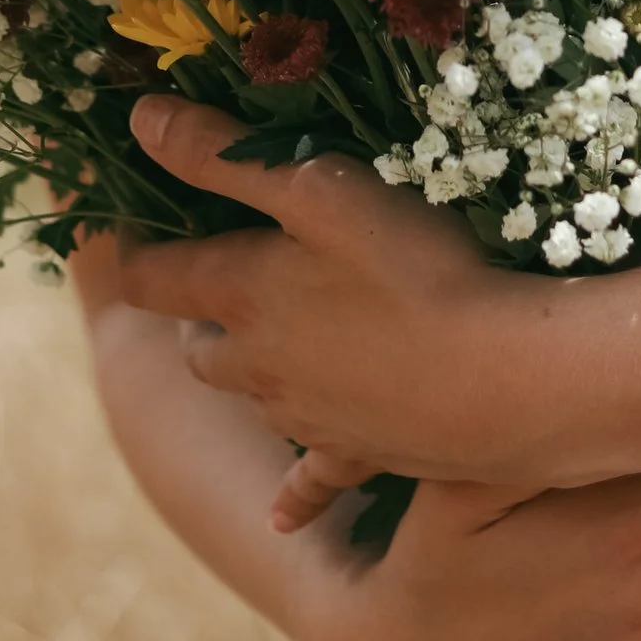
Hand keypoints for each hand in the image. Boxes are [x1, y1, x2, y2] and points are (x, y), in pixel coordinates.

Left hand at [115, 94, 567, 487]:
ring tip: (272, 345)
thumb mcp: (317, 188)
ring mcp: (305, 418)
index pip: (154, 277)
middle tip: (218, 284)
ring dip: (249, 373)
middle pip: (198, 348)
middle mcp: (256, 367)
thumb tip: (137, 119)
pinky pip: (311, 481)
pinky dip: (294, 493)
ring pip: (251, 399)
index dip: (137, 249)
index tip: (135, 226)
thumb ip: (223, 155)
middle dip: (197, 316)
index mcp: (240, 295)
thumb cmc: (414, 266)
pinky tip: (281, 521)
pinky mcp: (357, 455)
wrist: (506, 381)